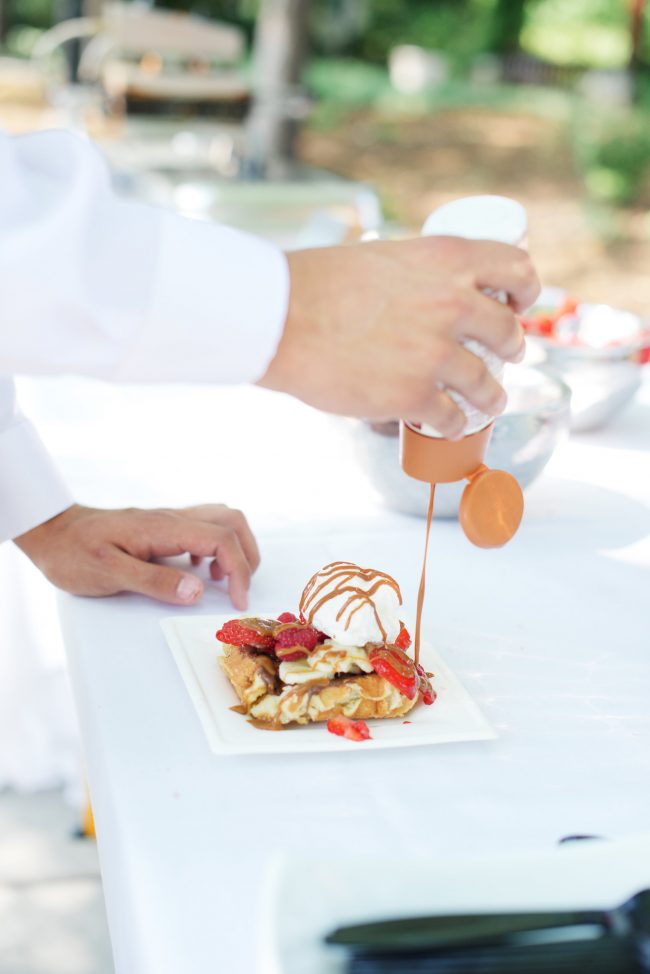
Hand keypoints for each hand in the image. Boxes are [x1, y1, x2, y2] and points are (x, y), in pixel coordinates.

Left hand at [14, 503, 259, 608]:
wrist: (52, 532)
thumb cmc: (74, 553)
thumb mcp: (109, 573)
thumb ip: (155, 582)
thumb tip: (197, 590)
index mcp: (163, 528)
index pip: (220, 539)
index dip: (239, 571)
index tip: (237, 601)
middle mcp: (171, 519)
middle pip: (232, 521)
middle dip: (247, 555)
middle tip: (239, 589)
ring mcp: (169, 520)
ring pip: (222, 520)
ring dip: (235, 549)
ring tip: (223, 581)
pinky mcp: (163, 527)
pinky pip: (204, 527)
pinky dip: (216, 548)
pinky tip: (200, 571)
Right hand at [259, 237, 539, 437]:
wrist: (280, 319)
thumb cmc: (317, 285)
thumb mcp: (382, 258)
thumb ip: (415, 275)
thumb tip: (426, 294)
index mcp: (447, 260)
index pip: (517, 269)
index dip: (525, 291)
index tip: (519, 304)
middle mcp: (452, 304)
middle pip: (509, 333)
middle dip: (511, 349)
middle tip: (502, 358)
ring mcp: (435, 354)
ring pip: (487, 386)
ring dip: (491, 398)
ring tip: (485, 404)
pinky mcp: (413, 396)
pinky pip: (451, 418)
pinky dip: (451, 425)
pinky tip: (444, 425)